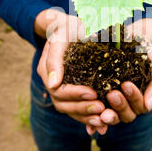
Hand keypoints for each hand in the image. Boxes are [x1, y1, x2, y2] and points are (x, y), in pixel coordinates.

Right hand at [35, 9, 107, 134]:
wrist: (73, 25)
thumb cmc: (70, 26)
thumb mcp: (63, 35)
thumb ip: (56, 58)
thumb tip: (53, 85)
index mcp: (47, 69)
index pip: (58, 90)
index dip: (75, 95)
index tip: (93, 94)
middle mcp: (52, 82)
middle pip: (63, 104)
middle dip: (82, 109)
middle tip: (102, 109)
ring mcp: (61, 88)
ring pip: (69, 110)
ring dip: (86, 117)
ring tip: (104, 120)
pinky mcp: (73, 91)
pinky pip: (77, 110)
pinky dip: (88, 118)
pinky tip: (102, 125)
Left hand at [100, 18, 151, 124]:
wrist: (125, 38)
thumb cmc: (143, 52)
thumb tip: (148, 106)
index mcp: (141, 98)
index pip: (140, 106)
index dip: (134, 98)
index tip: (126, 84)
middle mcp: (127, 105)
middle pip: (126, 115)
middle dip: (120, 106)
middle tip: (112, 94)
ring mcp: (111, 105)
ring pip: (111, 118)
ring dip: (107, 115)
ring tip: (99, 105)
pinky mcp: (96, 101)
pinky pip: (95, 117)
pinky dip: (92, 124)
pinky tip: (89, 127)